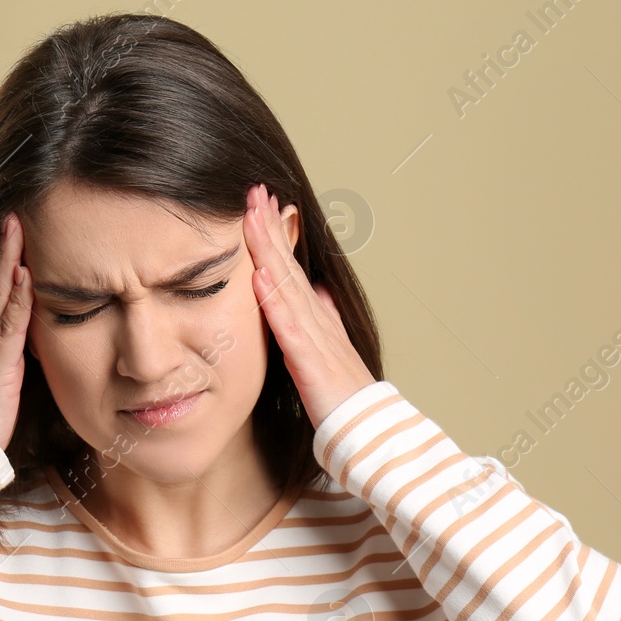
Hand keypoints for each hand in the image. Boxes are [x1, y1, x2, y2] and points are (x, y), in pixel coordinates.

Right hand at [0, 211, 32, 450]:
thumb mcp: (3, 374)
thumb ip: (13, 350)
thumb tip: (30, 333)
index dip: (5, 257)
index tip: (14, 227)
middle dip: (4, 246)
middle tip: (12, 211)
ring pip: (0, 294)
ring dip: (9, 259)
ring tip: (16, 227)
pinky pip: (10, 326)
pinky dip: (19, 299)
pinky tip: (25, 276)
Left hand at [244, 183, 375, 425]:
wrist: (367, 431)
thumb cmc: (345, 395)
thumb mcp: (331, 347)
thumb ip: (324, 317)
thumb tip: (318, 287)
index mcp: (316, 317)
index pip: (290, 267)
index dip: (275, 234)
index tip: (259, 202)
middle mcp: (316, 319)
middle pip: (288, 265)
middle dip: (270, 227)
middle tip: (254, 190)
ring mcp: (314, 338)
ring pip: (286, 286)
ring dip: (269, 250)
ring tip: (253, 218)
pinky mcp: (310, 362)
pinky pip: (289, 327)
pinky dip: (274, 300)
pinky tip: (260, 275)